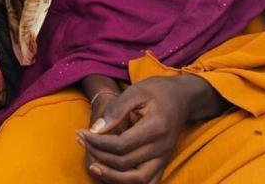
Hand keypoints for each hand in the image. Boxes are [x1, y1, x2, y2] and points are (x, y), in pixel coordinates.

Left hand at [79, 76, 201, 183]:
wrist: (182, 98)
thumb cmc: (157, 91)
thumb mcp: (136, 91)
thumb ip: (116, 110)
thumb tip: (95, 130)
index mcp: (156, 128)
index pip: (121, 145)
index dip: (98, 142)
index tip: (82, 133)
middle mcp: (162, 147)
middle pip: (125, 163)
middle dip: (99, 154)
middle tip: (81, 141)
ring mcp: (164, 157)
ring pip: (137, 180)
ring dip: (112, 176)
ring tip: (93, 166)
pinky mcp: (163, 162)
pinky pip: (148, 182)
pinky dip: (129, 182)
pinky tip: (112, 174)